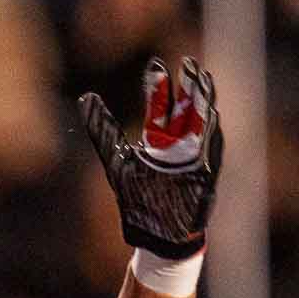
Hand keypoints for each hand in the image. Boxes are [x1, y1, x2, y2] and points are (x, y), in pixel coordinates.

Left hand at [80, 57, 220, 258]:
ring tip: (203, 80)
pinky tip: (212, 113)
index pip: (160, 106)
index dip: (159, 85)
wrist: (157, 235)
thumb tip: (86, 96)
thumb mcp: (115, 160)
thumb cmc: (137, 199)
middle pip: (186, 109)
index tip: (155, 62)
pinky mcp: (206, 174)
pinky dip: (212, 131)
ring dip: (204, 102)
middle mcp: (178, 146)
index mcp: (158, 140)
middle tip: (188, 63)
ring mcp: (194, 158)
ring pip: (203, 123)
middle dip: (188, 86)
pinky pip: (212, 149)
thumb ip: (103, 129)